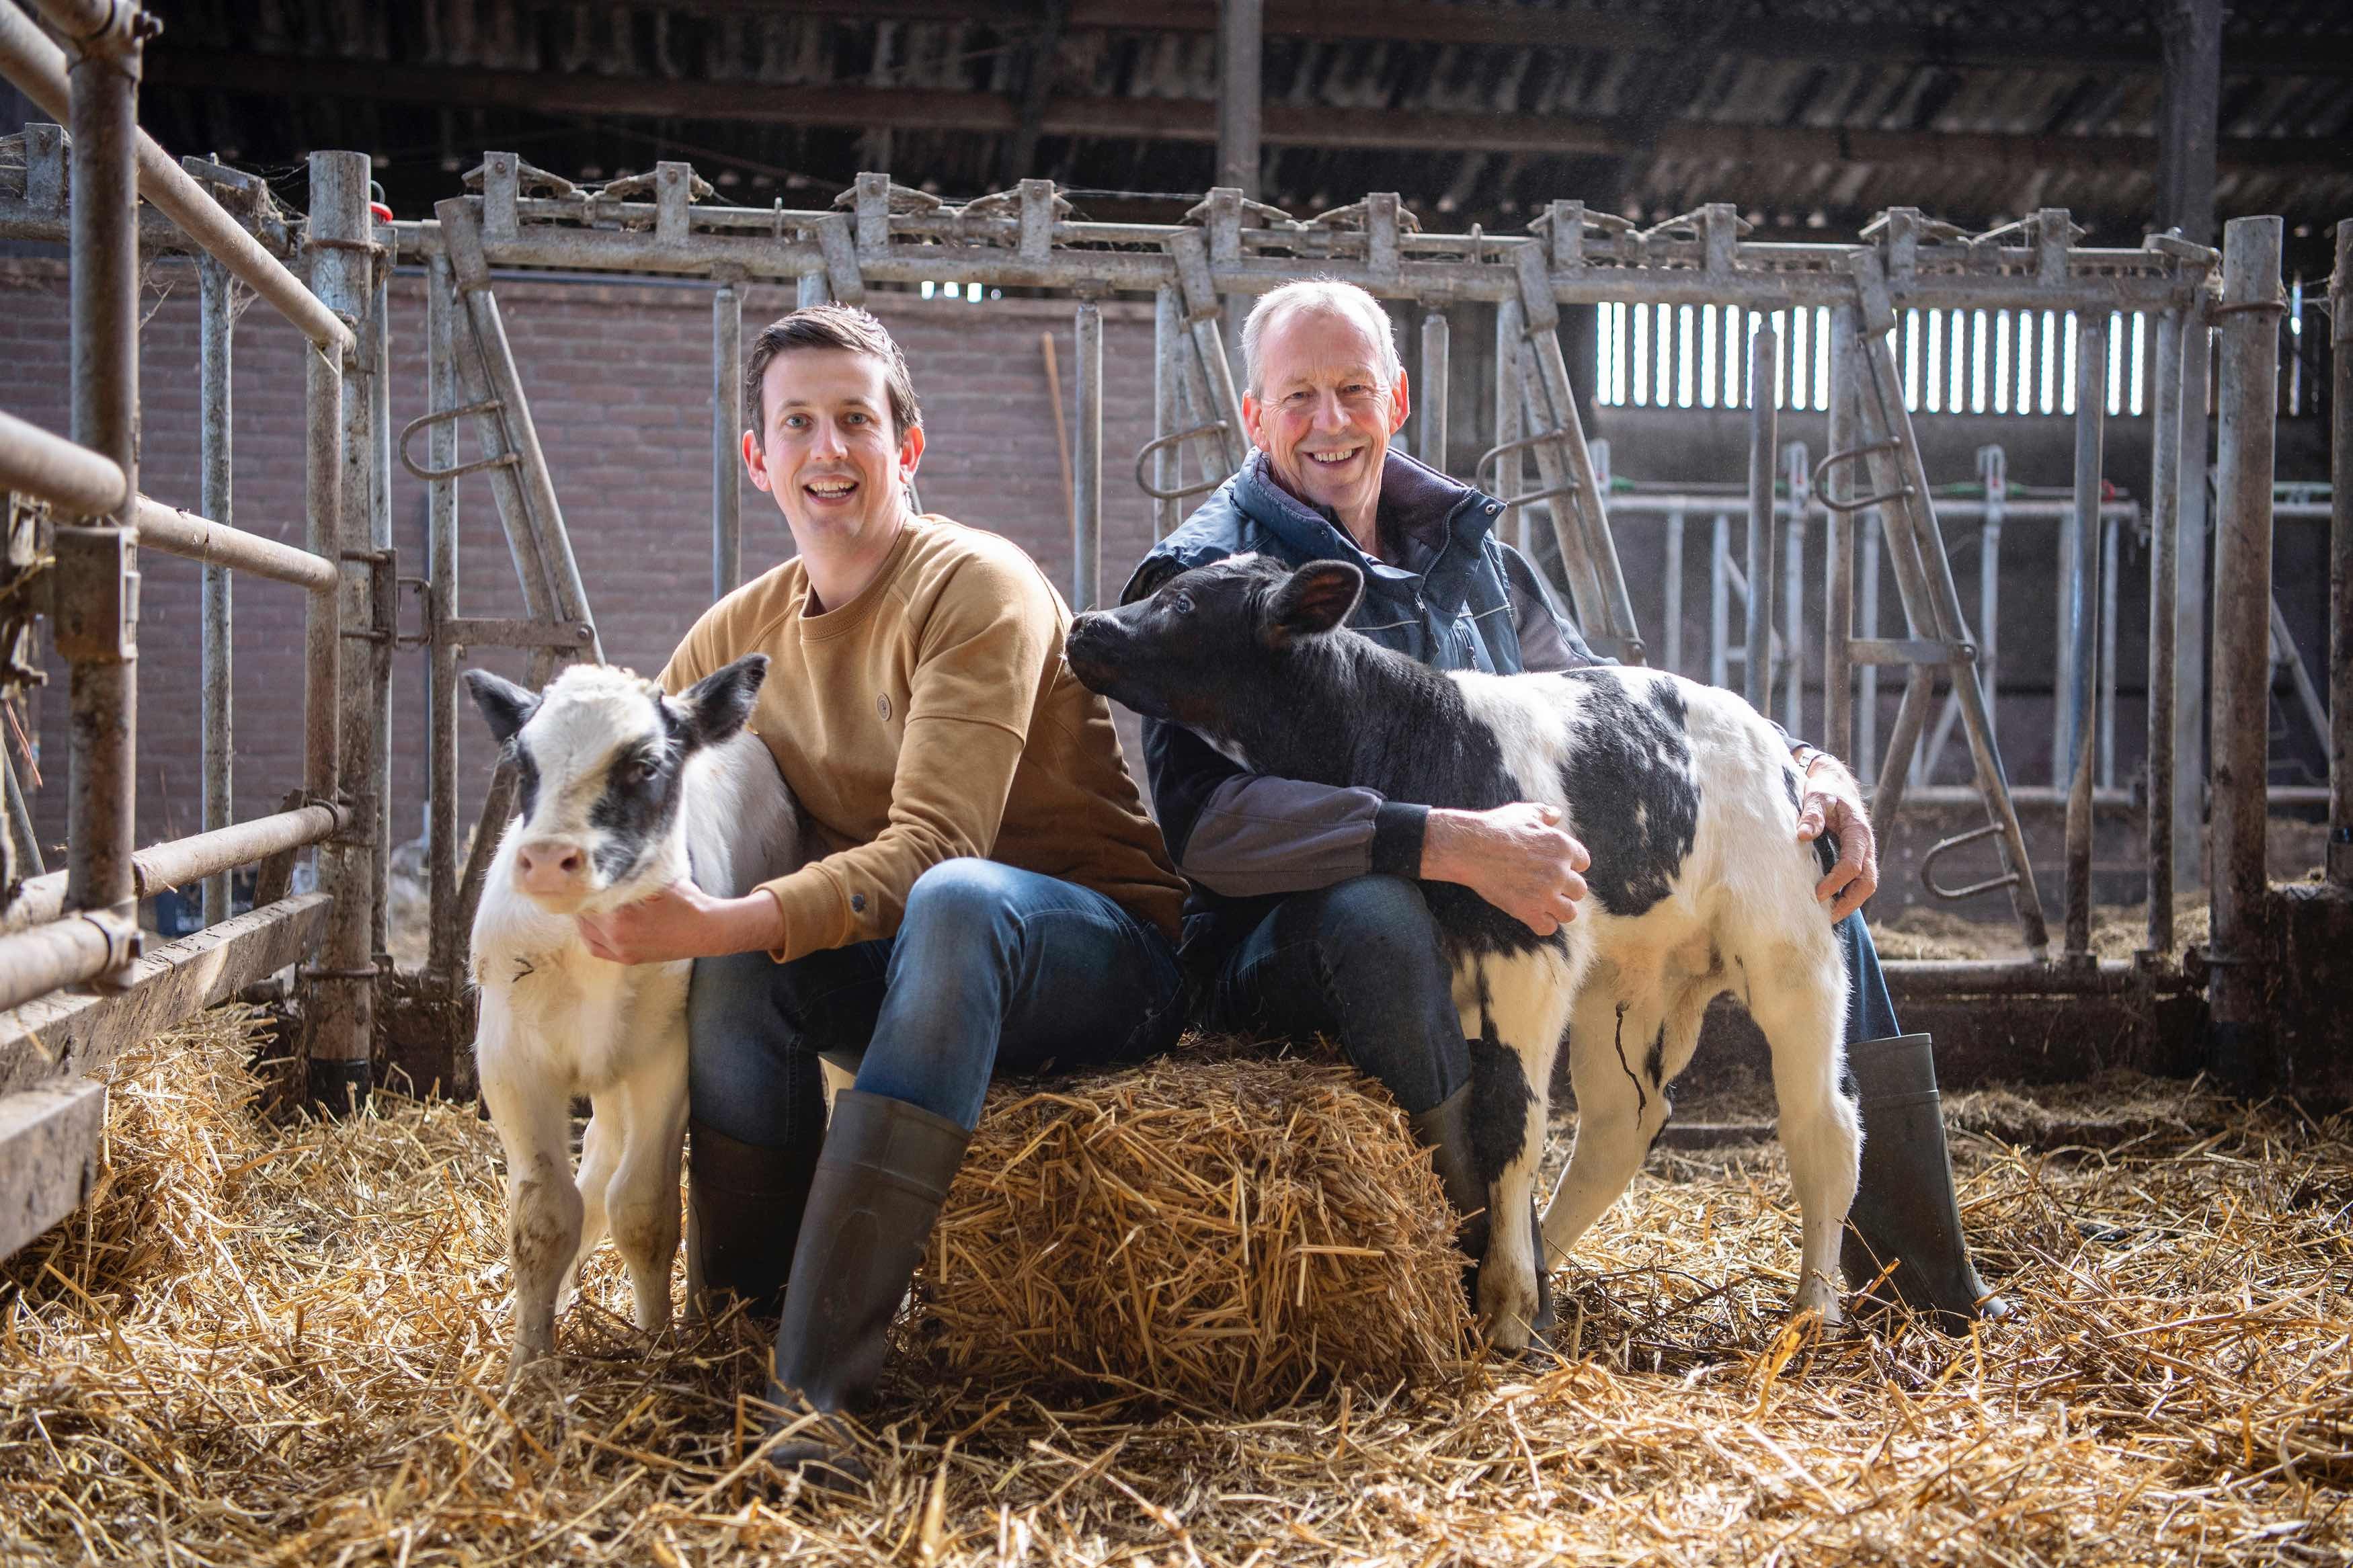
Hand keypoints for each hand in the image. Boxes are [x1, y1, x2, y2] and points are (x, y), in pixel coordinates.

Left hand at [576, 880, 780, 963]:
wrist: (707, 929)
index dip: (582, 883)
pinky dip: (588, 934)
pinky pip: (595, 948)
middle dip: (581, 897)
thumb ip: (631, 874)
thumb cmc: (686, 901)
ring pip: (585, 932)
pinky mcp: (626, 958)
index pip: (587, 897)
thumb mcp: (657, 880)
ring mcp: (621, 950)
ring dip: (582, 915)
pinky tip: (590, 922)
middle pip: (583, 914)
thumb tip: (607, 860)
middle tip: (579, 882)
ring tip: (584, 899)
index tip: (581, 871)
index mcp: (621, 915)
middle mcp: (616, 936)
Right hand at [1422, 802, 1591, 936]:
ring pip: (1569, 913)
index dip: (1569, 866)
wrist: (1470, 847)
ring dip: (1558, 910)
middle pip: (1579, 890)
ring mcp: (1545, 893)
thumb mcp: (1524, 812)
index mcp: (1563, 847)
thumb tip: (1557, 814)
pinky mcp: (1528, 910)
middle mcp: (1559, 871)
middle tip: (1546, 886)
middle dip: (1565, 889)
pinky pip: (1548, 927)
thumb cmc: (1496, 827)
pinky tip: (1532, 915)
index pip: (1583, 863)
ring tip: (1543, 904)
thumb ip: (1544, 813)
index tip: (1554, 867)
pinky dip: (1542, 924)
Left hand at [1795, 753, 1877, 920]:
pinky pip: (1857, 881)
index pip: (1853, 864)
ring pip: (1865, 884)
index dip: (1837, 881)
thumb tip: (1803, 834)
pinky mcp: (1855, 857)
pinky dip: (1847, 895)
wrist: (1834, 783)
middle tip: (1827, 917)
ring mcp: (1863, 853)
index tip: (1817, 894)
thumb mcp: (1816, 795)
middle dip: (1850, 902)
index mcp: (1858, 832)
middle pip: (1867, 882)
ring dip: (1850, 903)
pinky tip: (1828, 905)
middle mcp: (1865, 845)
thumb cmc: (1824, 789)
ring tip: (1827, 917)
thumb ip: (1811, 813)